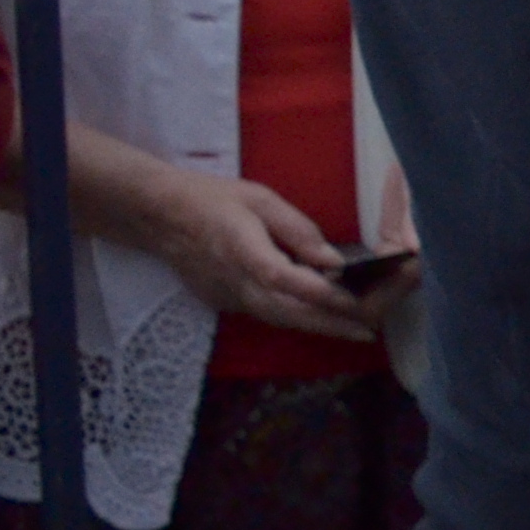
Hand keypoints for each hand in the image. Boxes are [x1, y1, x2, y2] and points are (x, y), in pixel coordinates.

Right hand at [125, 164, 384, 341]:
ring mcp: (230, 298)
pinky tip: (325, 318)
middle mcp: (237, 283)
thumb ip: (298, 229)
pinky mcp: (227, 303)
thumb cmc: (213, 200)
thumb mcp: (260, 199)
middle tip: (370, 330)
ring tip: (358, 329)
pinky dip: (299, 318)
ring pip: (280, 319)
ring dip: (319, 327)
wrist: (160, 218)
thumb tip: (334, 260)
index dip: (318, 293)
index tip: (352, 301)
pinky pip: (269, 314)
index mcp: (243, 251)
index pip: (283, 279)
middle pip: (287, 312)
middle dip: (331, 323)